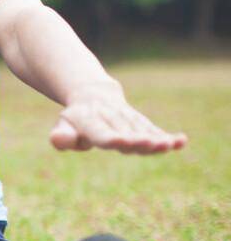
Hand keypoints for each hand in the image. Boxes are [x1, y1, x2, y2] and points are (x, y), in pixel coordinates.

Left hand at [50, 87, 186, 153]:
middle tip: (149, 144)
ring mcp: (128, 119)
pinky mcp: (141, 123)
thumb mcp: (63, 127)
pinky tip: (182, 141)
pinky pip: (155, 130)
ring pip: (143, 132)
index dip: (111, 137)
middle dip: (137, 140)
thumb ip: (62, 137)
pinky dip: (167, 136)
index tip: (120, 141)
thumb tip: (58, 140)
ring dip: (156, 139)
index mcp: (90, 120)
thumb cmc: (75, 119)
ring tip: (168, 145)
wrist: (94, 95)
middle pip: (126, 133)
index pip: (101, 132)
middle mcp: (112, 118)